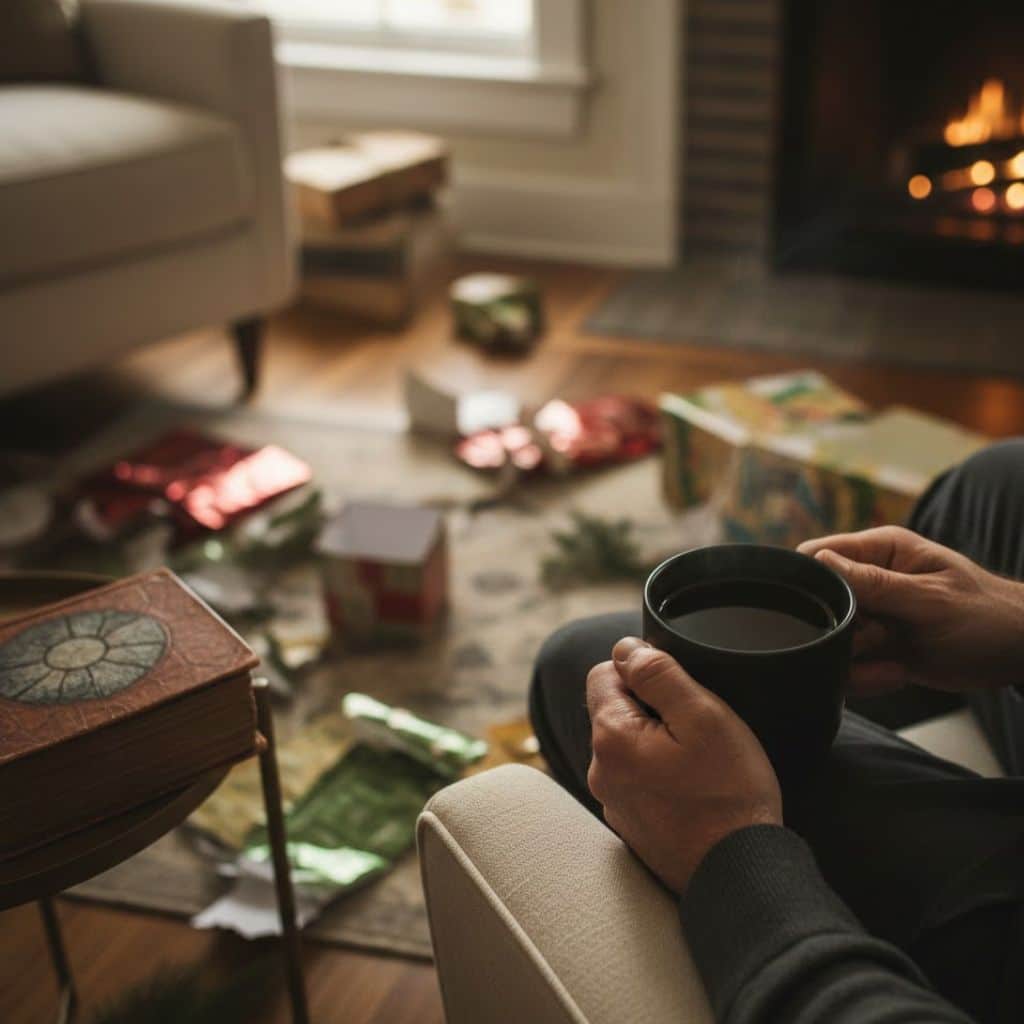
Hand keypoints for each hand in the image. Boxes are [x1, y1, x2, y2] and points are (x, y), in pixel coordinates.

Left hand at [586, 638, 780, 894]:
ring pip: (628, 745)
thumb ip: (659, 674)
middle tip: (697, 728)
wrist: (740, 876)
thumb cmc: (728, 794)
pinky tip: (695, 788)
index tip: (679, 691)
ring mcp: (613, 802)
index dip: (642, 671)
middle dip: (650, 707)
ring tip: (700, 762)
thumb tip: (625, 648)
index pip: (603, 673)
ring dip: (657, 741)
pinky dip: (661, 773)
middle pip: (614, 709)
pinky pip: (638, 778)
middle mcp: (599, 771)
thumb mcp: (703, 716)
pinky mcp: (631, 825)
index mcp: (609, 738)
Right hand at [799, 525, 1023, 694]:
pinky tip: (896, 674)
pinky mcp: (876, 646)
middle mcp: (870, 579)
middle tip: (878, 640)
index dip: (812, 581)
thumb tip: (820, 559)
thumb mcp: (930, 600)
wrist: (1017, 656)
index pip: (820, 554)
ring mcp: (872, 615)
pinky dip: (866, 676)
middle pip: (820, 603)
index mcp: (881, 550)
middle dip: (842, 629)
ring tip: (894, 664)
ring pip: (832, 638)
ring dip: (855, 658)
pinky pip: (849, 663)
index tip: (829, 610)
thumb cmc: (988, 617)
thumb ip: (875, 583)